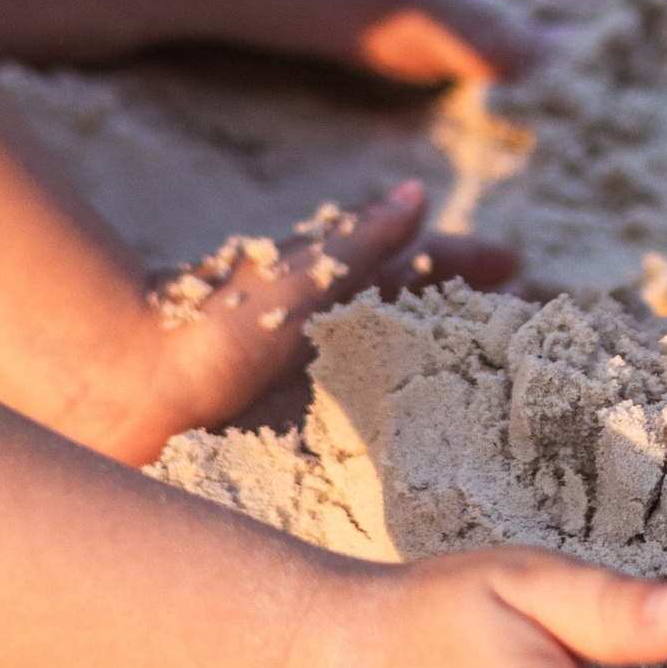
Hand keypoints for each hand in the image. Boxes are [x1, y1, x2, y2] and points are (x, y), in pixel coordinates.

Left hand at [111, 178, 515, 459]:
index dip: (465, 266)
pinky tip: (442, 474)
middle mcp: (330, 344)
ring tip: (511, 400)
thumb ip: (360, 242)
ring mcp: (319, 398)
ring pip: (403, 389)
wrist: (130, 387)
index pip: (416, 271)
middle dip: (472, 329)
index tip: (520, 264)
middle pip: (418, 330)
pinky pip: (370, 451)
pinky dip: (408, 452)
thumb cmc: (208, 321)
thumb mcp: (301, 276)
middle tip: (536, 335)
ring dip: (451, 389)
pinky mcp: (303, 450)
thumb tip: (415, 193)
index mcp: (332, 296)